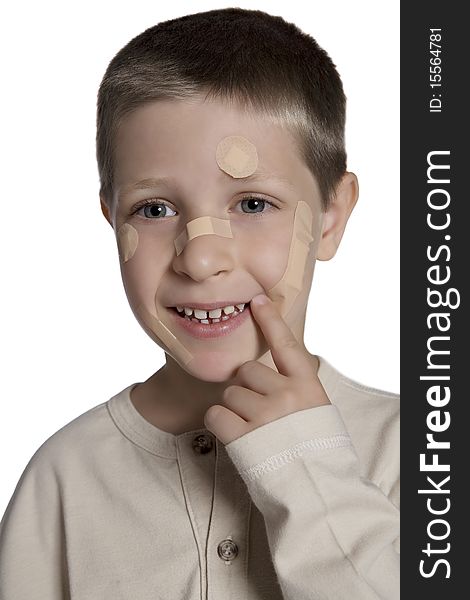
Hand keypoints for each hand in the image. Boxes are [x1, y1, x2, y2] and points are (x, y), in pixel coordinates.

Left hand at [203, 293, 330, 444]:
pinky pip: (216, 414)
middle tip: (260, 412)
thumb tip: (275, 368)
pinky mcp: (244, 436)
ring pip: (230, 393)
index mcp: (307, 386)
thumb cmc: (316, 450)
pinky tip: (236, 437)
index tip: (258, 299)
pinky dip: (220, 424)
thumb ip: (297, 387)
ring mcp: (265, 414)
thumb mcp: (317, 410)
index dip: (270, 320)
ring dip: (235, 409)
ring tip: (254, 431)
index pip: (286, 344)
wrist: (316, 491)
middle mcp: (286, 394)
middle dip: (247, 388)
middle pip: (247, 372)